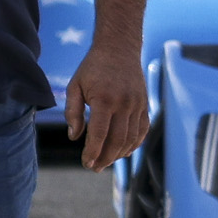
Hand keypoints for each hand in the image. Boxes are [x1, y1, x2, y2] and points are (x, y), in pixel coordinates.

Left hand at [62, 33, 147, 173]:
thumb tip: (74, 136)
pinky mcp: (145, 106)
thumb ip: (73, 112)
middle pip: (117, 141)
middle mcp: (124, 104)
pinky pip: (142, 131)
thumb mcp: (75, 86)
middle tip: (94, 168)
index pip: (100, 134)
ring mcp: (138, 106)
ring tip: (106, 162)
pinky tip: (123, 152)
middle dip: (105, 158)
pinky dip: (133, 144)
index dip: (93, 152)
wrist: (119, 49)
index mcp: (104, 99)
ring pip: (131, 139)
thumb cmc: (92, 68)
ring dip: (119, 154)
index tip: (86, 163)